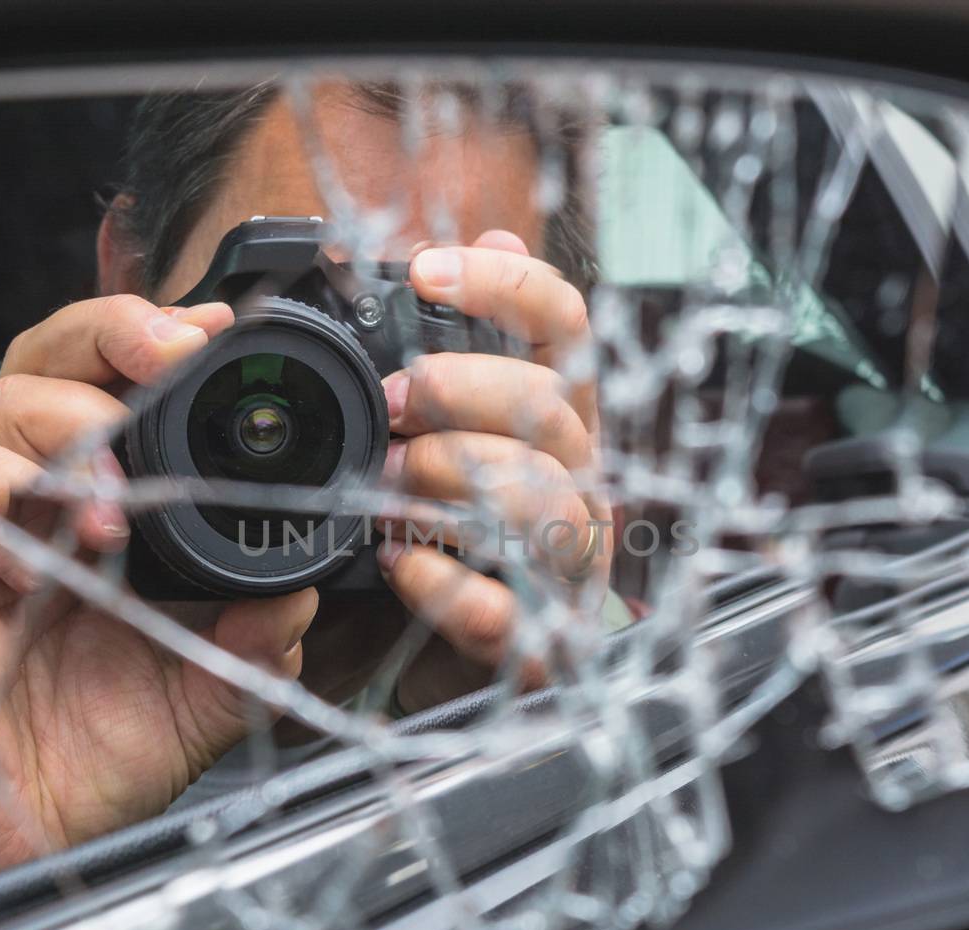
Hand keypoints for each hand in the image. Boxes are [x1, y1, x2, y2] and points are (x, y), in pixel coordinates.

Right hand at [0, 295, 317, 887]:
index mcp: (116, 503)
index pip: (125, 385)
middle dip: (107, 337)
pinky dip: (3, 515)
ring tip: (113, 506)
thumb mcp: (213, 685)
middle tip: (162, 355)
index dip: (160, 340)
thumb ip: (260, 631)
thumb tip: (307, 582)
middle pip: (52, 364)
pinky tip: (43, 569)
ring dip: (67, 438)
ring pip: (1, 419)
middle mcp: (50, 499)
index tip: (213, 330)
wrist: (38, 831)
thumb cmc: (116, 746)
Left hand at [376, 230, 609, 707]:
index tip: (422, 270)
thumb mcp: (471, 426)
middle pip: (550, 407)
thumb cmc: (473, 530)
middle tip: (394, 402)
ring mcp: (573, 562)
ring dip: (450, 482)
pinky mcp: (545, 639)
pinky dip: (444, 584)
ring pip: (542, 501)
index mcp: (562, 418)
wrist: (487, 660)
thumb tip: (496, 229)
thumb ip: (482, 341)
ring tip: (386, 486)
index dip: (502, 282)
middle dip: (460, 393)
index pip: (565, 323)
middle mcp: (581, 479)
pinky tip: (396, 563)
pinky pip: (509, 609)